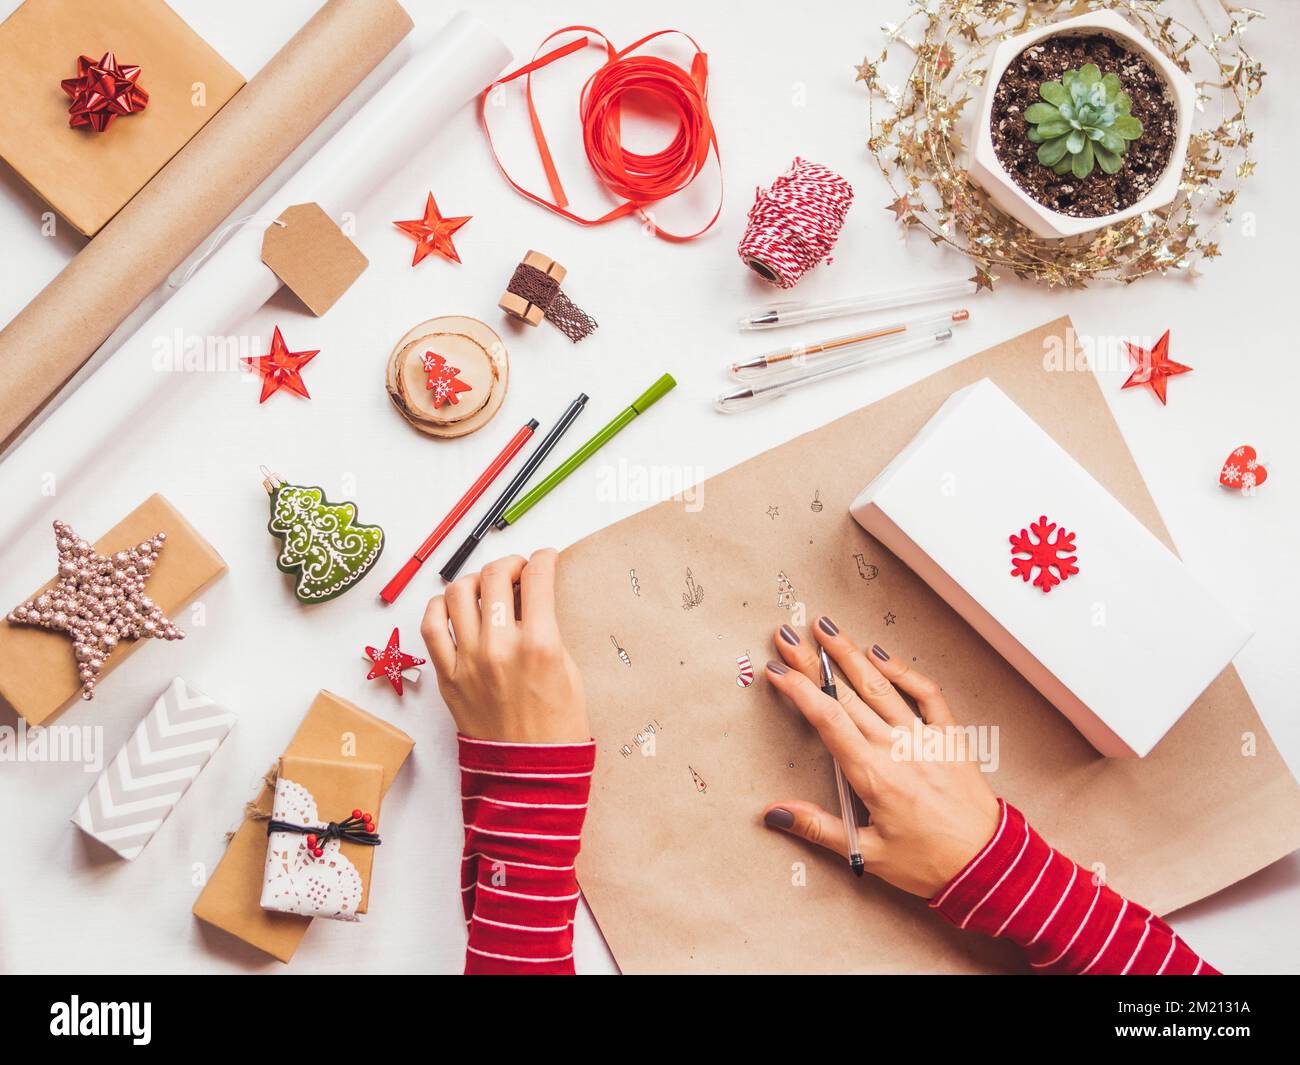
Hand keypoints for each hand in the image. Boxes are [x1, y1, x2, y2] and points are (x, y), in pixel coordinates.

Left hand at [420, 549, 588, 743]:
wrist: (529, 775)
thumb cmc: (557, 728)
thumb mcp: (569, 672)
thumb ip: (549, 631)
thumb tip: (535, 598)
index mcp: (541, 646)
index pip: (538, 578)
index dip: (545, 559)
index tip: (546, 558)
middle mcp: (500, 648)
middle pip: (495, 576)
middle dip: (511, 563)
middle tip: (519, 570)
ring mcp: (469, 661)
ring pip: (457, 592)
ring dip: (475, 579)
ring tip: (486, 586)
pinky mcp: (447, 677)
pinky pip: (431, 626)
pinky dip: (440, 606)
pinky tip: (454, 605)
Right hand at [760, 616, 999, 898]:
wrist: (988, 866)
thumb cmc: (929, 863)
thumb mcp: (867, 853)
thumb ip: (818, 827)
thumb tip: (774, 813)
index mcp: (873, 775)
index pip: (828, 720)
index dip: (800, 690)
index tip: (777, 670)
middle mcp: (897, 748)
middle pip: (846, 695)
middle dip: (813, 662)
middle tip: (787, 635)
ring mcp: (925, 738)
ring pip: (880, 686)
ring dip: (850, 654)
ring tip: (826, 628)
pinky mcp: (949, 737)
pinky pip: (926, 694)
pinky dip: (903, 671)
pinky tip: (879, 654)